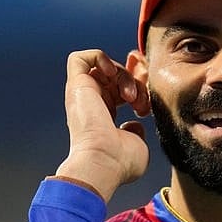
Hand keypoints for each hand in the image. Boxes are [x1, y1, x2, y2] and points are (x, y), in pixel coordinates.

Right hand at [53, 49, 150, 201]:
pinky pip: (82, 58)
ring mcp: (82, 94)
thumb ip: (135, 132)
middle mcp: (91, 104)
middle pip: (116, 76)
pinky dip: (101, 58)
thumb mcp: (136, 145)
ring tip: (130, 97)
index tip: (145, 104)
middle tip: (140, 102)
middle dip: (136, 83)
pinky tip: (113, 75)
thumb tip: (133, 125)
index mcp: (103, 117)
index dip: (137, 88)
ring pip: (105, 67)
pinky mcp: (76, 85)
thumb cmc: (118, 163)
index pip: (120, 90)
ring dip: (123, 75)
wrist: (102, 163)